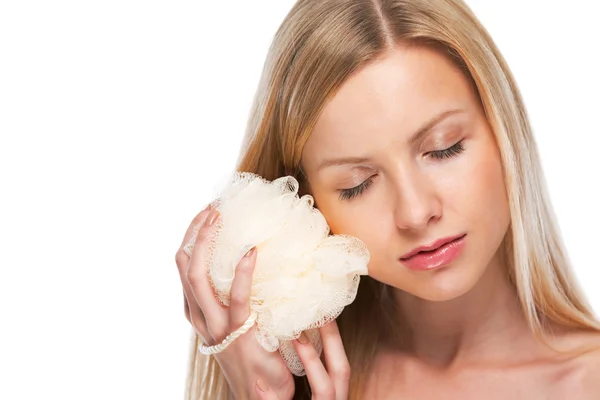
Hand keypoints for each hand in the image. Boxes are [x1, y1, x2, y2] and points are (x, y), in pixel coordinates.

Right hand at [175, 208, 350, 399]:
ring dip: (206, 242)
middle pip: (183, 265)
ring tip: (220, 217)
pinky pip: (237, 297)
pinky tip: (251, 252)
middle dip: (193, 232)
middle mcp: (200, 317)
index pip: (184, 268)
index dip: (190, 238)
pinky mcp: (238, 332)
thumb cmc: (257, 358)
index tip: (206, 214)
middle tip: (212, 208)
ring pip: (197, 277)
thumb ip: (238, 299)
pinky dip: (242, 272)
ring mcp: (216, 325)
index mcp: (198, 313)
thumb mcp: (239, 325)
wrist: (261, 397)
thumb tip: (258, 263)